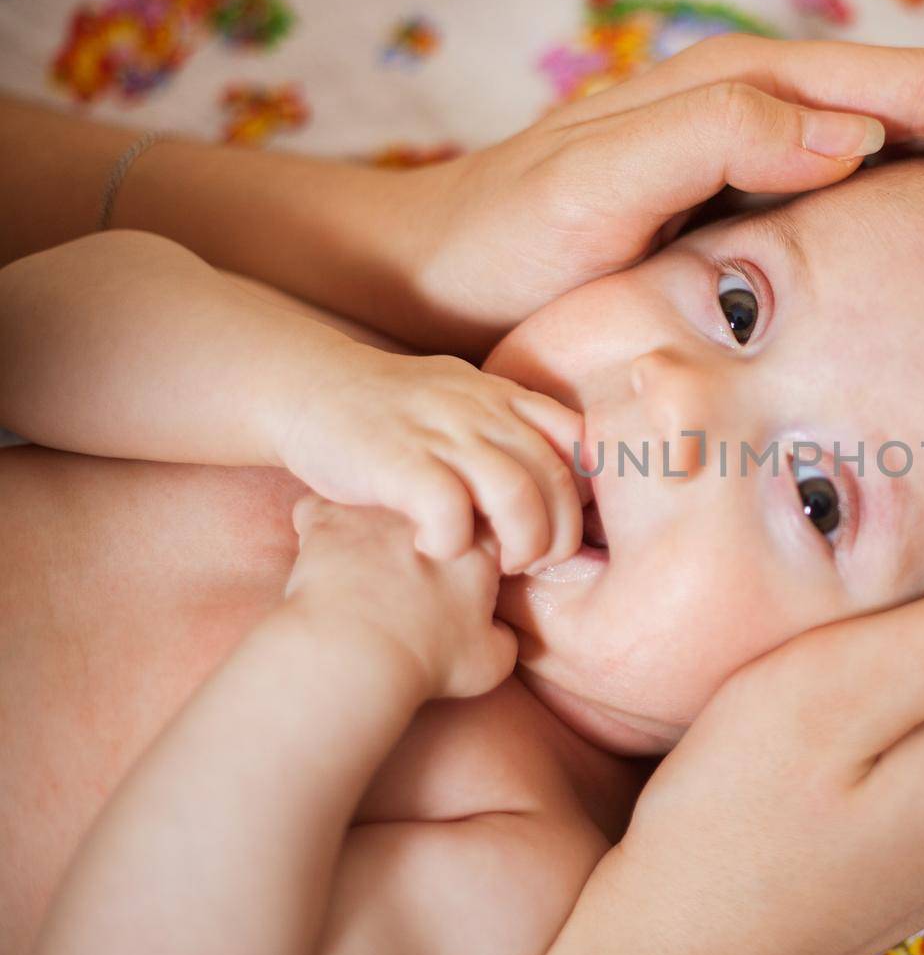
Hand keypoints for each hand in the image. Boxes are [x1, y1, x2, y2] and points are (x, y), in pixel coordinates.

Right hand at [273, 344, 586, 573]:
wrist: (307, 388)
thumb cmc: (392, 413)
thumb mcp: (462, 403)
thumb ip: (507, 431)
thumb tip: (555, 485)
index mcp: (504, 398)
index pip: (578, 439)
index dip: (585, 492)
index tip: (567, 525)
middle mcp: (482, 410)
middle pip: (557, 479)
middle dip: (558, 535)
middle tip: (534, 562)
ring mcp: (442, 433)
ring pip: (516, 495)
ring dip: (521, 544)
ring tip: (500, 566)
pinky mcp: (398, 460)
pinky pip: (450, 511)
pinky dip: (453, 542)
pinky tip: (437, 549)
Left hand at [283, 496, 516, 699]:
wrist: (360, 656)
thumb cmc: (427, 660)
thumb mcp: (490, 662)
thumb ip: (505, 639)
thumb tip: (501, 633)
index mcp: (480, 542)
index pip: (489, 523)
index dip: (473, 544)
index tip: (460, 568)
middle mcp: (434, 510)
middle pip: (437, 504)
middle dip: (429, 524)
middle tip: (414, 563)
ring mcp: (381, 509)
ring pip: (381, 500)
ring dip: (376, 522)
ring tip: (368, 558)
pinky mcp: (330, 517)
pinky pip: (318, 508)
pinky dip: (317, 526)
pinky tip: (320, 552)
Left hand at [396, 35, 923, 354]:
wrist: (432, 287)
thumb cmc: (503, 249)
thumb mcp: (591, 194)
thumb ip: (711, 141)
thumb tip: (855, 130)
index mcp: (749, 96)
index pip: (919, 99)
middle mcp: (772, 114)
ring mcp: (769, 163)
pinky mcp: (759, 219)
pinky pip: (882, 210)